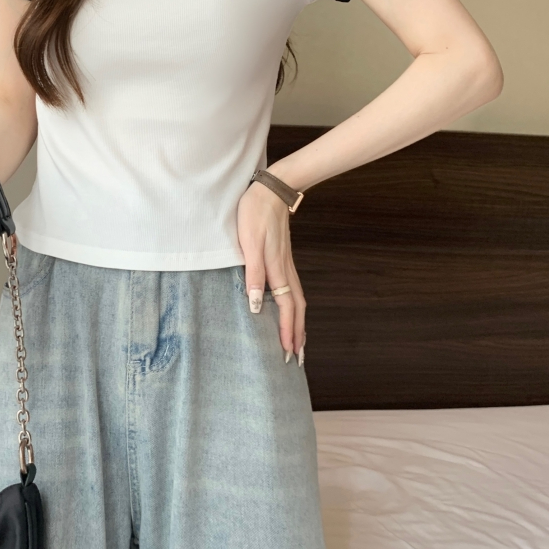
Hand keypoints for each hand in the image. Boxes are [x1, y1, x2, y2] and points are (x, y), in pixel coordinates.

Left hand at [237, 176, 305, 363]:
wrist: (270, 190)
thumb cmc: (255, 214)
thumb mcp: (249, 243)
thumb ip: (254, 273)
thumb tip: (256, 306)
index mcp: (276, 269)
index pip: (285, 308)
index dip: (286, 331)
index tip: (286, 354)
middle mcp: (285, 270)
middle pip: (296, 309)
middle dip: (297, 335)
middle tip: (296, 359)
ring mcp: (286, 264)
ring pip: (297, 300)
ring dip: (298, 323)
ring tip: (298, 341)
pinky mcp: (283, 258)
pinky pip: (293, 289)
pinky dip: (294, 306)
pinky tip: (290, 309)